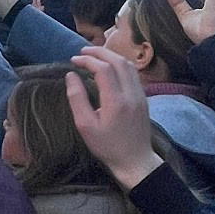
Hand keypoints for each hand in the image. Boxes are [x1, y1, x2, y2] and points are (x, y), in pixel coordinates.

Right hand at [66, 47, 161, 190]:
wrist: (135, 161)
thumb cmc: (107, 146)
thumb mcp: (85, 126)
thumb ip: (77, 99)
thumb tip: (71, 75)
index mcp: (116, 101)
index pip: (103, 69)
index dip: (87, 60)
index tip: (73, 61)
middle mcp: (131, 94)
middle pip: (118, 61)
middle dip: (99, 52)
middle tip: (82, 52)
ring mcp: (140, 95)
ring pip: (128, 65)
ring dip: (111, 56)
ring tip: (95, 56)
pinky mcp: (143, 98)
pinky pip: (133, 73)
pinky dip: (120, 64)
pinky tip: (109, 68)